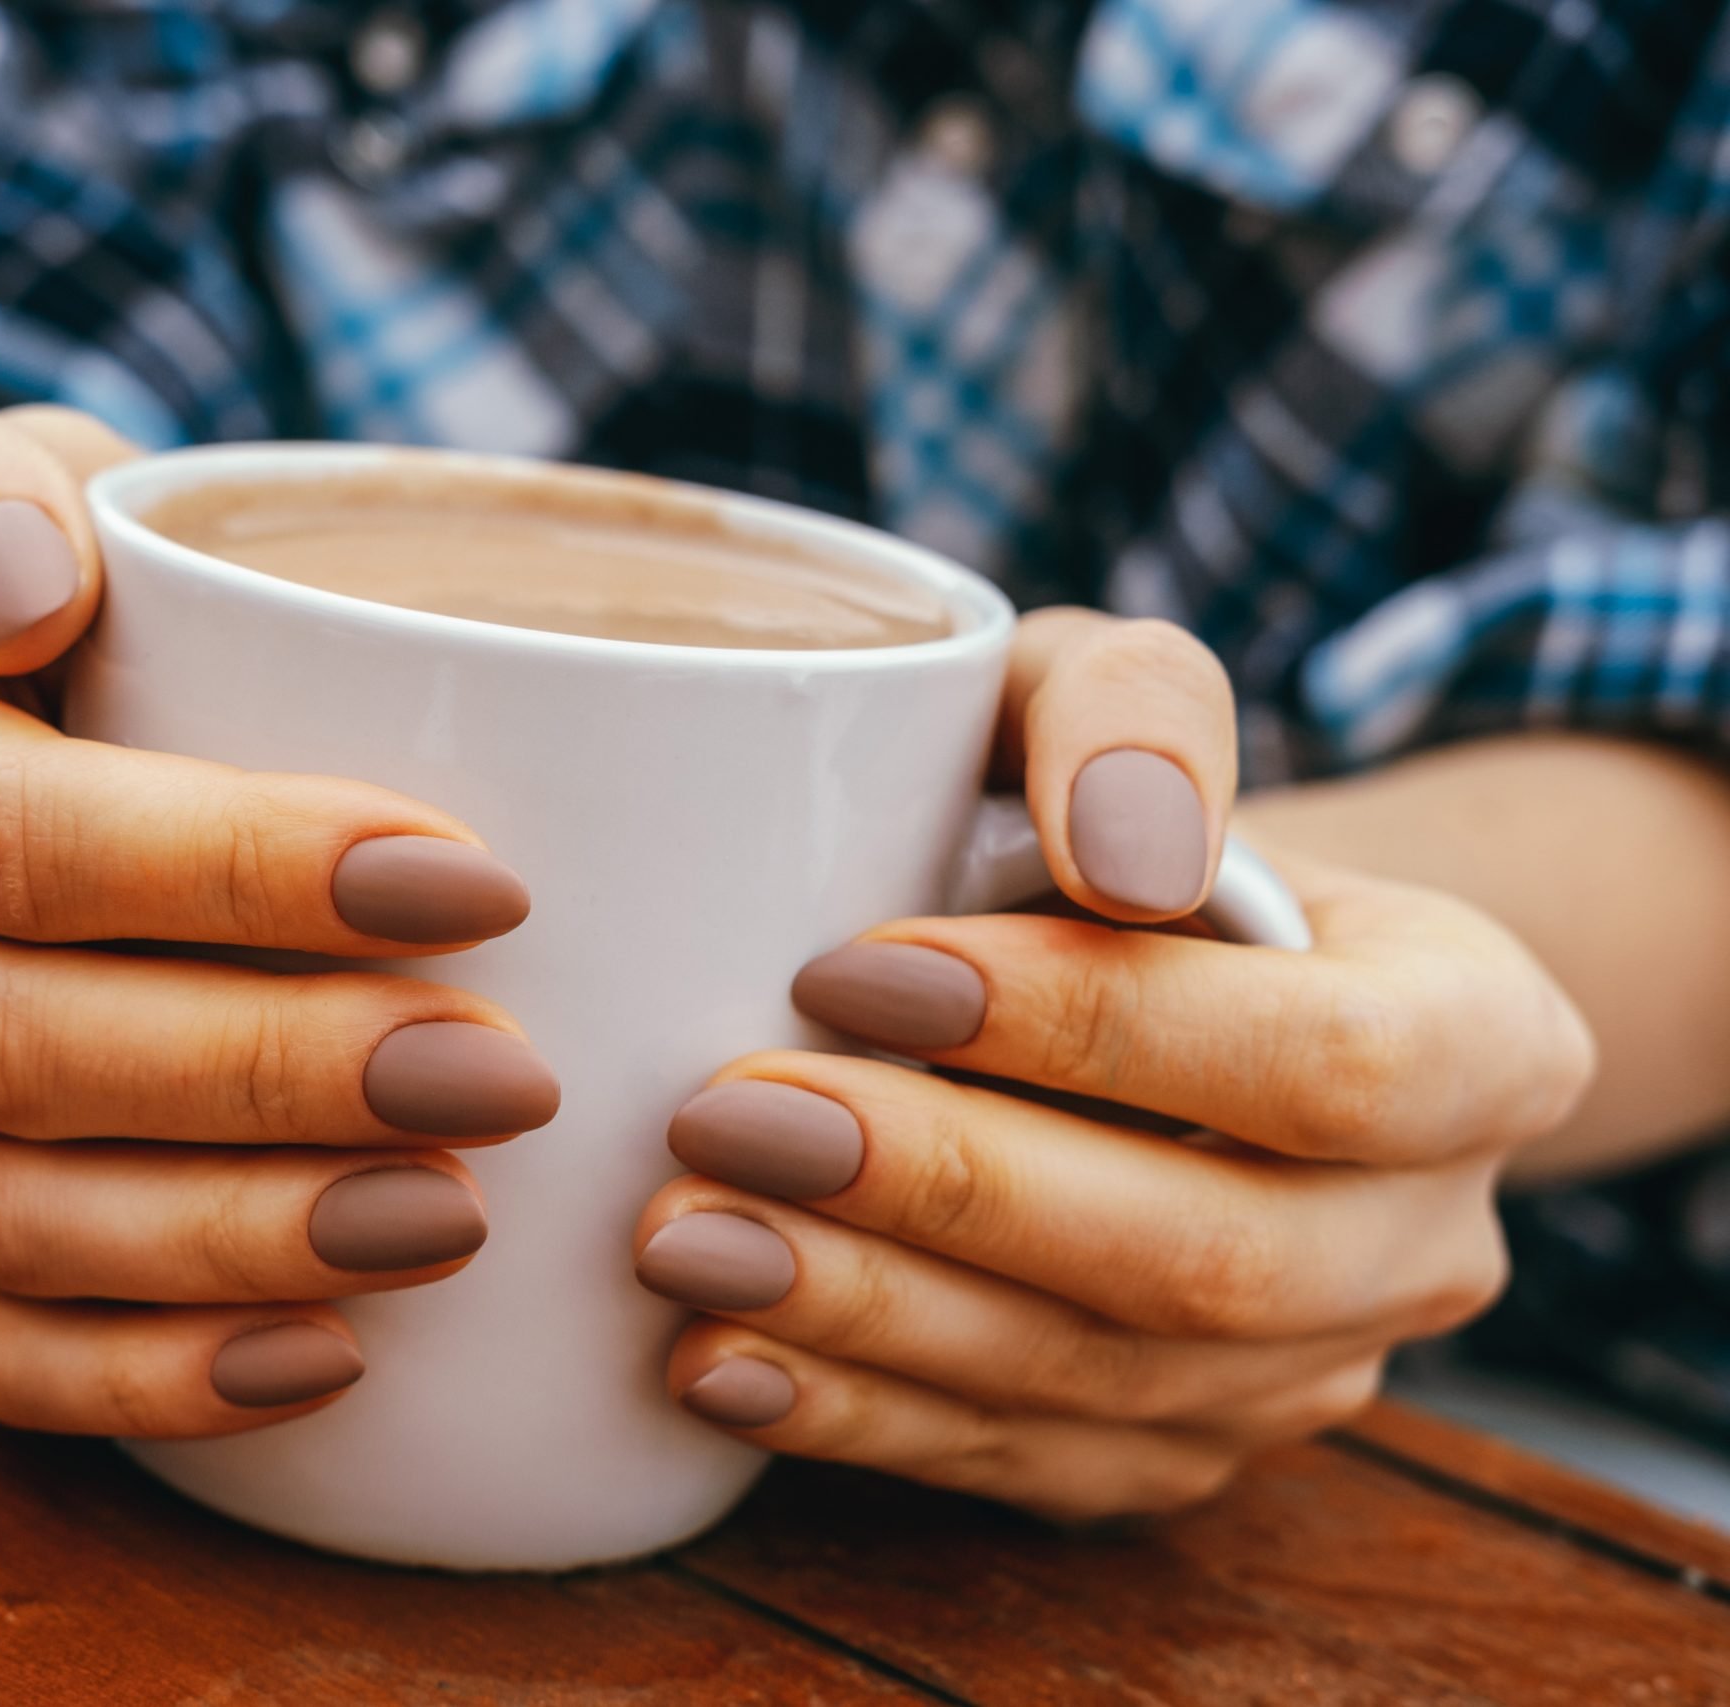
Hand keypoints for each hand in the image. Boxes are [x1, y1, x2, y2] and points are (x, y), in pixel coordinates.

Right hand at [0, 406, 558, 1437]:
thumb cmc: (63, 615)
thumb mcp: (26, 494)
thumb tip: (15, 583)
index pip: (9, 836)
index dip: (234, 874)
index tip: (479, 886)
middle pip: (7, 1049)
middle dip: (265, 1079)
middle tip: (498, 1082)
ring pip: (1, 1226)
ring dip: (232, 1240)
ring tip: (448, 1218)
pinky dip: (157, 1378)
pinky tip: (331, 1359)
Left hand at [634, 609, 1596, 1520]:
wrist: (1150, 978)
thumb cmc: (1119, 814)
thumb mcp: (1127, 700)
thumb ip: (1134, 719)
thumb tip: (1126, 858)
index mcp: (1486, 1038)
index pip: (1324, 1062)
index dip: (1089, 1028)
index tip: (846, 964)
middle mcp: (1427, 1238)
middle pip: (1206, 1259)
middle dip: (946, 1192)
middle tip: (723, 1120)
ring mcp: (1310, 1374)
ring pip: (1101, 1384)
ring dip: (870, 1318)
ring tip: (681, 1239)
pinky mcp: (1179, 1456)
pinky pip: (1026, 1466)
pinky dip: (857, 1419)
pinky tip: (714, 1359)